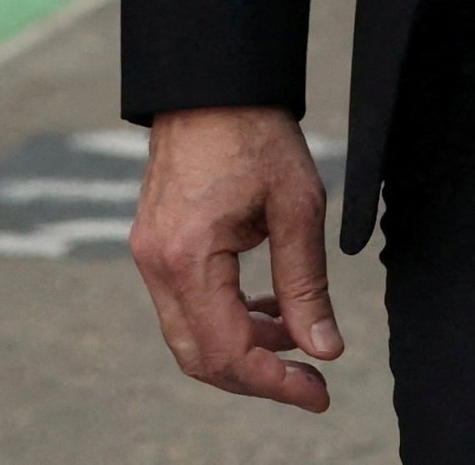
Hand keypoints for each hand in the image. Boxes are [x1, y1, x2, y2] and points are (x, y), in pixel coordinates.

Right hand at [130, 105, 341, 409]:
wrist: (210, 81)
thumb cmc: (255, 131)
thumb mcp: (296, 206)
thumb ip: (306, 284)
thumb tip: (325, 350)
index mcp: (187, 256)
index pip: (227, 352)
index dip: (274, 383)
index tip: (318, 393)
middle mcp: (156, 263)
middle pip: (201, 356)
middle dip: (258, 377)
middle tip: (313, 382)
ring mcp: (149, 254)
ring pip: (191, 335)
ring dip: (244, 348)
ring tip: (300, 339)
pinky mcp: (155, 244)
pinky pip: (186, 305)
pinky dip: (227, 319)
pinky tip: (269, 311)